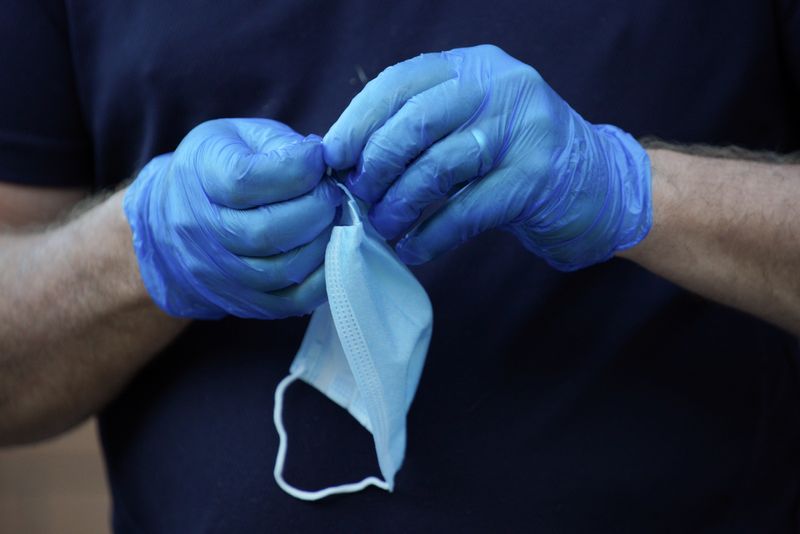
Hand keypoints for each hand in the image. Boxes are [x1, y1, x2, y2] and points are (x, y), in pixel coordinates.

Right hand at [124, 118, 341, 318]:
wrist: (170, 219)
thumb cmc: (217, 170)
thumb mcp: (240, 138)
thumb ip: (280, 146)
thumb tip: (322, 161)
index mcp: (197, 176)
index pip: (244, 182)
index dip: (296, 172)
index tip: (319, 161)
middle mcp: (197, 229)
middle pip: (265, 233)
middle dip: (315, 211)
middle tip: (332, 196)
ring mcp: (215, 271)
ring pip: (280, 270)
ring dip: (321, 245)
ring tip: (331, 221)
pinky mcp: (239, 300)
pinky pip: (288, 302)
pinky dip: (320, 280)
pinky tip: (329, 253)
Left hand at [323, 44, 650, 269]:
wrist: (598, 185)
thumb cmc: (516, 159)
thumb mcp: (471, 125)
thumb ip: (420, 130)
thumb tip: (347, 161)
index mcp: (474, 67)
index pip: (400, 82)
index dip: (359, 121)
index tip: (333, 157)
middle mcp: (500, 86)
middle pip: (414, 123)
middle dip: (375, 167)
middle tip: (358, 200)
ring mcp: (522, 129)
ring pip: (437, 167)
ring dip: (399, 206)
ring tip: (383, 228)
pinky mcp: (536, 177)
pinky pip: (465, 210)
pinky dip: (431, 234)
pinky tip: (414, 248)